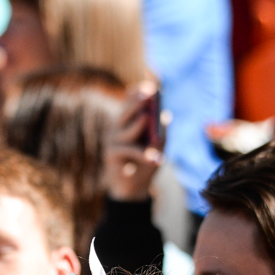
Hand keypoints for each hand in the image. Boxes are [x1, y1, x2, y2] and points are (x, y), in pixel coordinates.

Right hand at [103, 84, 163, 201]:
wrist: (134, 188)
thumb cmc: (145, 164)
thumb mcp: (158, 146)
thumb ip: (160, 132)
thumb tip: (164, 116)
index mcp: (128, 121)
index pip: (129, 102)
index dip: (137, 93)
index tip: (149, 87)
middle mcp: (117, 128)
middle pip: (125, 112)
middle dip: (135, 102)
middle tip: (146, 94)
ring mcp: (112, 140)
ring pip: (127, 130)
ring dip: (139, 127)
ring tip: (147, 118)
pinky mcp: (111, 154)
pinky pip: (128, 149)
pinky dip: (142, 154)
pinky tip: (156, 159)